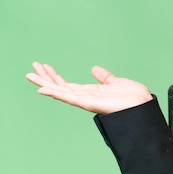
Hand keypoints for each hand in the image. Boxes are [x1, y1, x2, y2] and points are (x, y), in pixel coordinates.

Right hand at [26, 62, 152, 113]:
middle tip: (31, 68)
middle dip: (45, 78)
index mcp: (91, 93)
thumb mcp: (117, 82)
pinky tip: (43, 90)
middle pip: (60, 87)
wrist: (143, 106)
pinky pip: (70, 98)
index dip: (55, 76)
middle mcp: (86, 97)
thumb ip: (104, 77)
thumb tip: (94, 69)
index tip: (44, 66)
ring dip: (45, 84)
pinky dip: (56, 93)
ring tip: (29, 76)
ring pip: (61, 91)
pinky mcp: (90, 104)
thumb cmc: (134, 98)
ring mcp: (86, 101)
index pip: (68, 84)